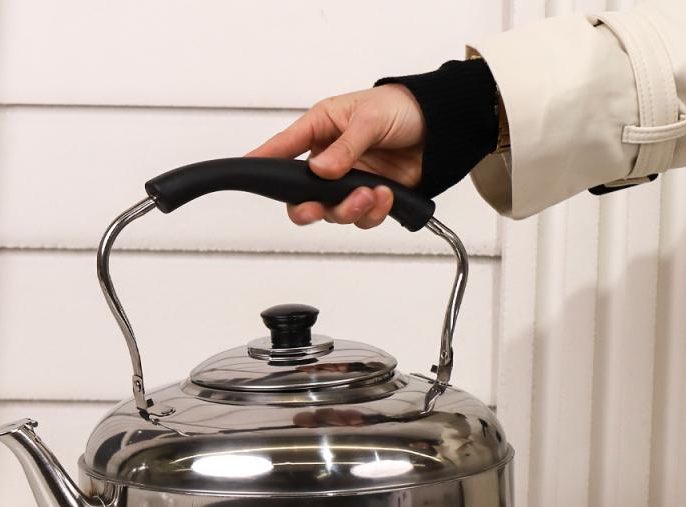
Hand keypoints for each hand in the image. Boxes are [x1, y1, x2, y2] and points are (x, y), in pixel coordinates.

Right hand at [246, 84, 424, 228]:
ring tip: (370, 194)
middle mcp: (329, 161)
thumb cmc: (401, 109)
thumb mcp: (369, 119)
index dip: (263, 160)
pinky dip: (373, 212)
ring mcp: (348, 183)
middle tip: (316, 209)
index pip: (284, 148)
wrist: (439, 128)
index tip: (245, 169)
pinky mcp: (369, 198)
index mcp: (321, 131)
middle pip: (302, 197)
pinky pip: (362, 217)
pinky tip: (385, 196)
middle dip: (308, 208)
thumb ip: (346, 148)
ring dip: (349, 209)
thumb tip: (322, 170)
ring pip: (333, 212)